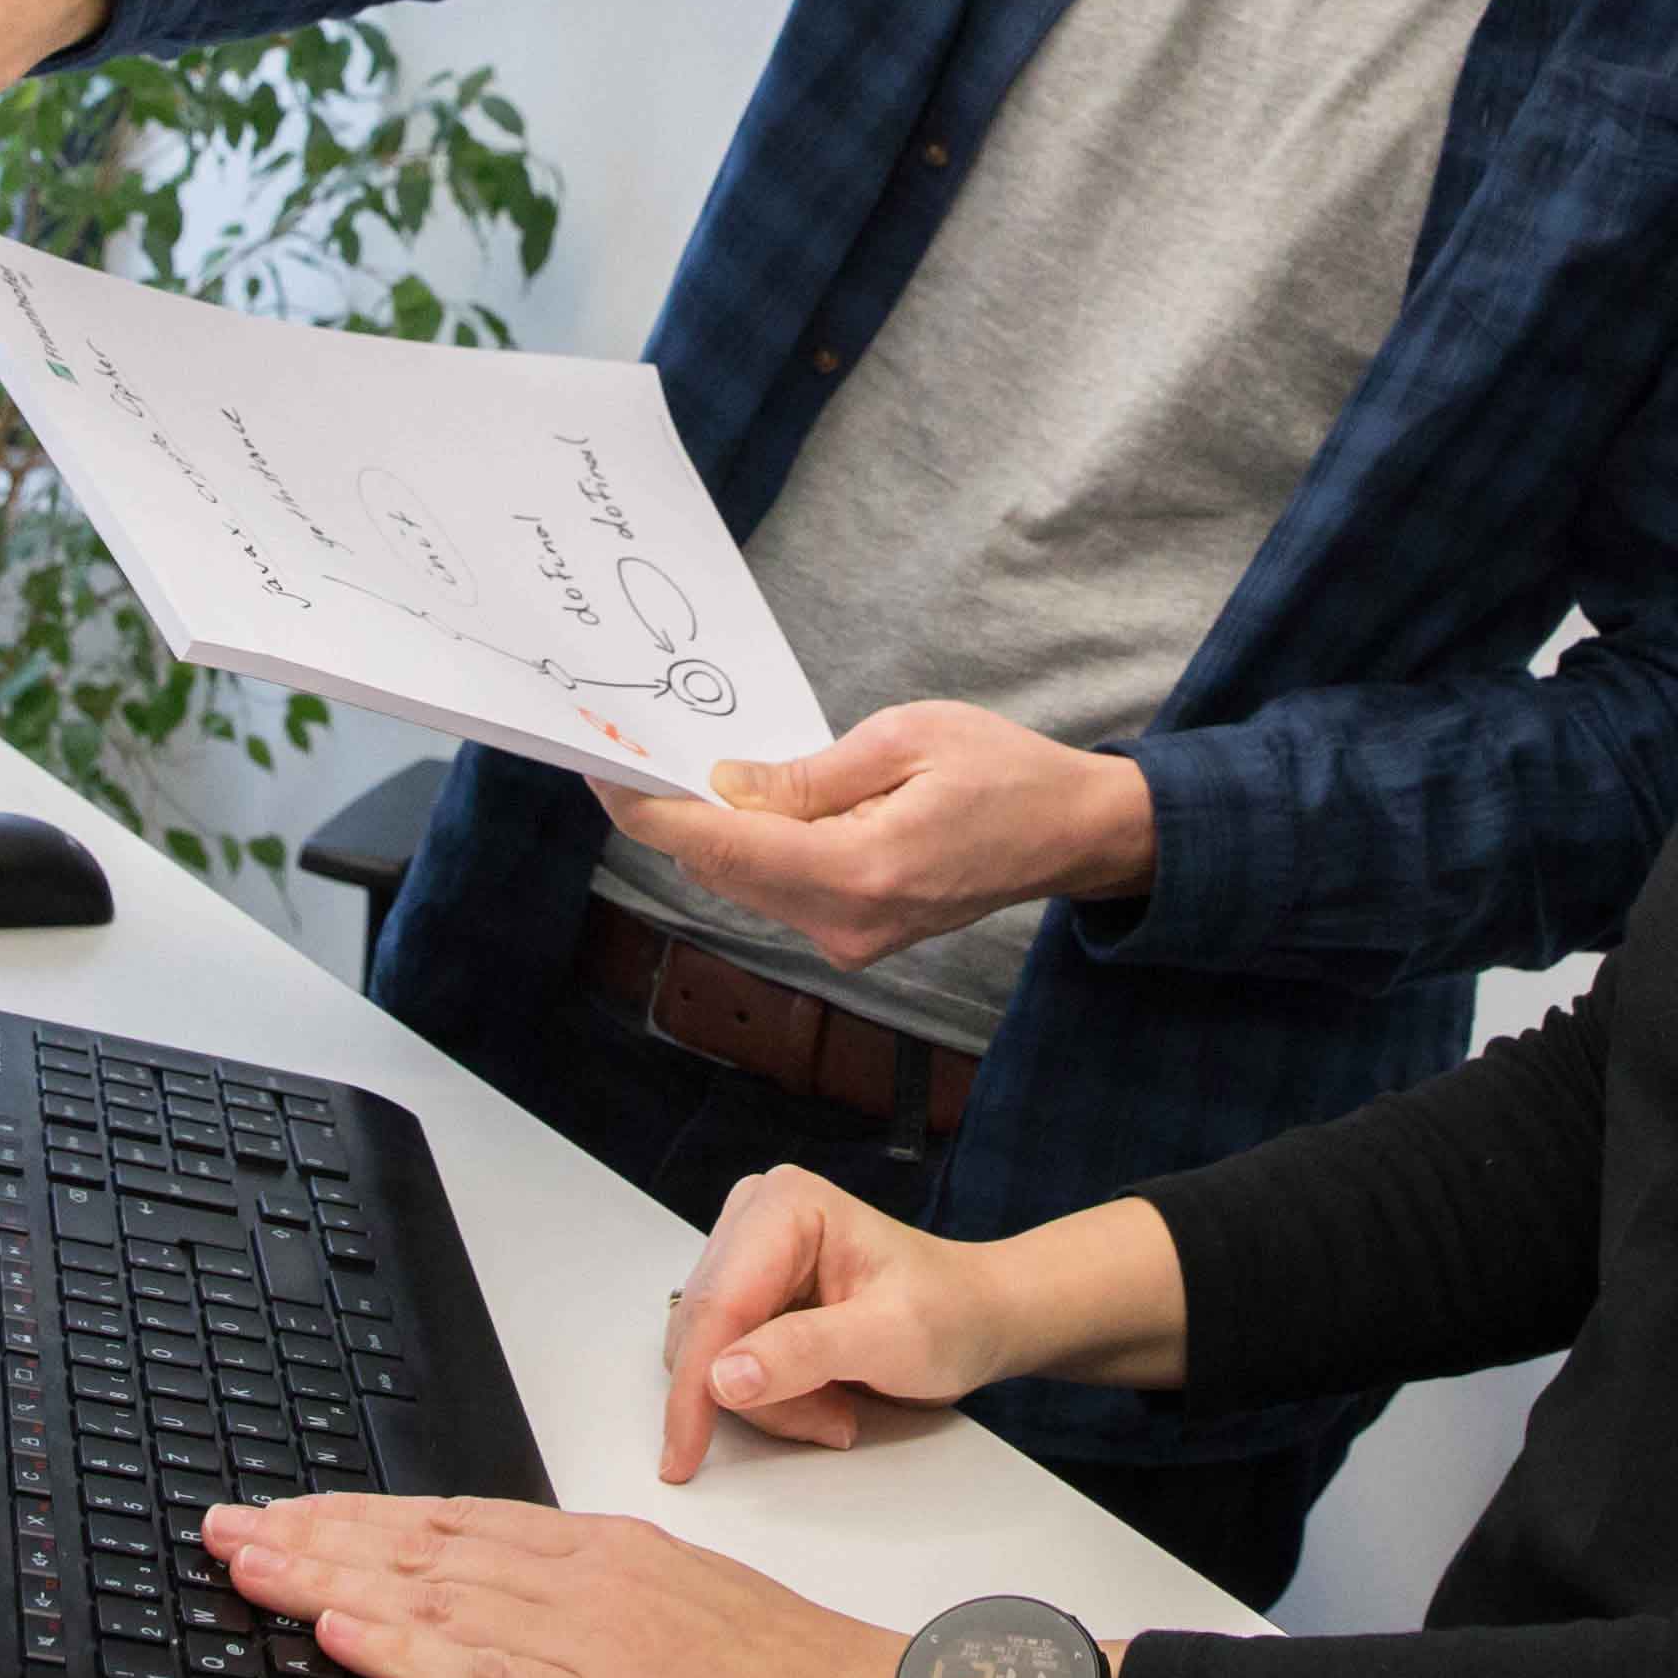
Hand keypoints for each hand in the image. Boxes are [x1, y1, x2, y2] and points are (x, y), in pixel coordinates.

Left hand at [202, 1494, 925, 1677]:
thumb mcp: (692, 1614)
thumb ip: (599, 1606)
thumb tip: (507, 1611)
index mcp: (610, 1554)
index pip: (455, 1524)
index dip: (357, 1519)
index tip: (282, 1516)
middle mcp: (593, 1579)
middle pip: (427, 1549)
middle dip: (316, 1536)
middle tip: (225, 1529)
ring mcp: (601, 1643)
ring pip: (438, 1600)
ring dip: (331, 1582)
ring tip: (250, 1567)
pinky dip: (410, 1654)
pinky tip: (348, 1638)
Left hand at [594, 701, 1154, 971]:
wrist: (1072, 833)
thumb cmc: (1005, 771)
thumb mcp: (906, 738)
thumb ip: (809, 776)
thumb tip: (728, 789)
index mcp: (861, 869)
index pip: (725, 849)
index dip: (653, 813)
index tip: (605, 774)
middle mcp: (847, 922)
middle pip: (724, 872)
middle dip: (672, 815)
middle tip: (630, 755)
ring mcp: (852, 939)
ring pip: (748, 884)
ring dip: (713, 832)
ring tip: (685, 770)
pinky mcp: (858, 936)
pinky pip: (782, 890)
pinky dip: (755, 849)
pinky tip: (751, 805)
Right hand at [656, 1163, 1022, 1477]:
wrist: (980, 1317)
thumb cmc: (953, 1313)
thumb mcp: (892, 1338)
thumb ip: (806, 1353)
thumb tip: (721, 1377)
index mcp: (784, 1207)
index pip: (717, 1306)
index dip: (695, 1387)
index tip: (684, 1456)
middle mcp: (754, 1220)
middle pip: (707, 1335)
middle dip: (759, 1396)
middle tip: (832, 1420)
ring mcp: (748, 1259)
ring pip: (711, 1358)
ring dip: (770, 1402)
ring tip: (838, 1407)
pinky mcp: (752, 1296)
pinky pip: (726, 1365)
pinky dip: (771, 1397)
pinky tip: (824, 1396)